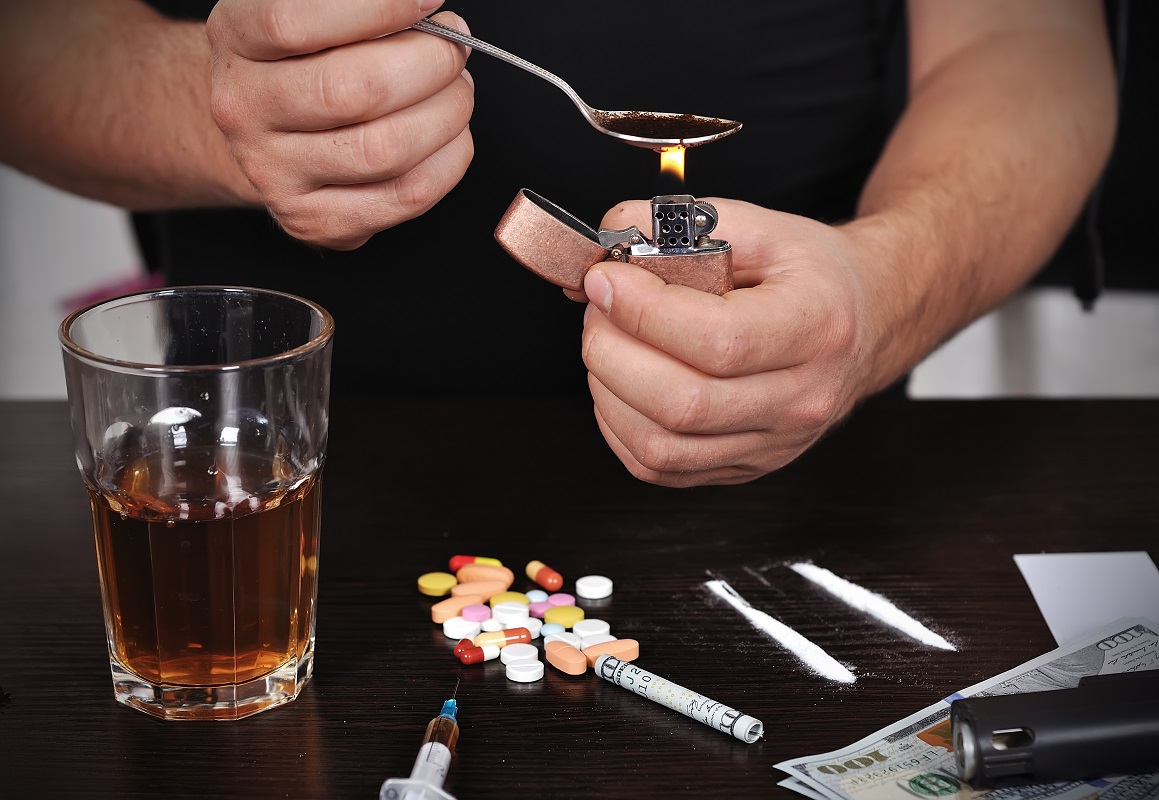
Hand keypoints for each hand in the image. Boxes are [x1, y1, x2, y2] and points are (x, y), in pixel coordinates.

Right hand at [206, 0, 473, 249]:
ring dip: (447, 114)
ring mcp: (273, 172)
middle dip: (431, 64)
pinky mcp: (313, 220)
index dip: (380, 7)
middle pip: (356, 90)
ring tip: (457, 92)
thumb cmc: (306, 60)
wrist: (268, 130)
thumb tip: (426, 8)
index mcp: (236, 38)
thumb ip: (360, 7)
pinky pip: (405, 195)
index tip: (430, 0)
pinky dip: (448, 161)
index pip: (296, 20)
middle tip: (455, 50)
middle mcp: (244, 108)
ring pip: (386, 149)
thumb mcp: (311, 10)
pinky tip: (452, 136)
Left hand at [580, 199, 881, 486]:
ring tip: (608, 342)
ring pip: (660, 446)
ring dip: (607, 391)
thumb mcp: (762, 227)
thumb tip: (608, 238)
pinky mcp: (743, 468)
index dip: (643, 313)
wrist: (866, 324)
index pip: (716, 342)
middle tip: (599, 309)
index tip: (607, 280)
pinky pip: (658, 466)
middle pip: (682, 405)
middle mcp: (801, 400)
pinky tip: (621, 382)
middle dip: (612, 351)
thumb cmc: (811, 276)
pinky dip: (618, 425)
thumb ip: (682, 223)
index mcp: (816, 330)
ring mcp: (773, 445)